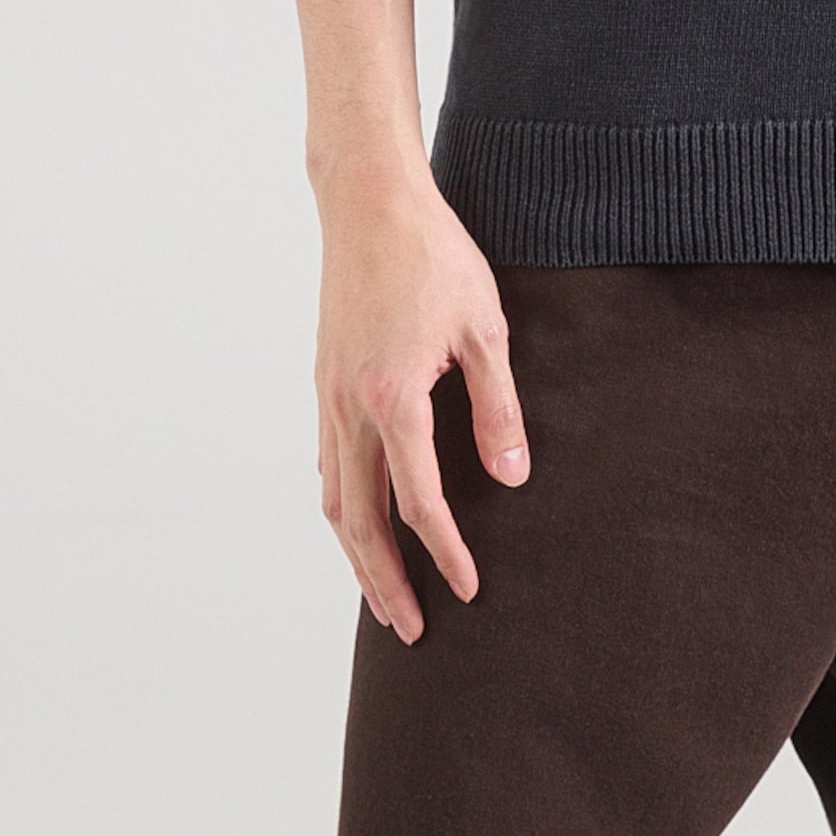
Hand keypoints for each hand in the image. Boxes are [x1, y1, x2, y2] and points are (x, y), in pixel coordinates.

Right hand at [313, 172, 530, 641]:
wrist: (369, 202)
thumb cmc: (434, 255)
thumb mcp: (484, 327)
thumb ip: (498, 407)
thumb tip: (513, 481)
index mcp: (393, 399)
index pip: (419, 502)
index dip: (446, 552)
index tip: (470, 589)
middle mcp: (350, 409)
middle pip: (362, 522)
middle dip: (386, 582)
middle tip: (412, 632)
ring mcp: (329, 398)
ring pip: (335, 501)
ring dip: (356, 557)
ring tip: (382, 597)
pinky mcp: (323, 382)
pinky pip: (326, 467)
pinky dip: (340, 510)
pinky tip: (358, 524)